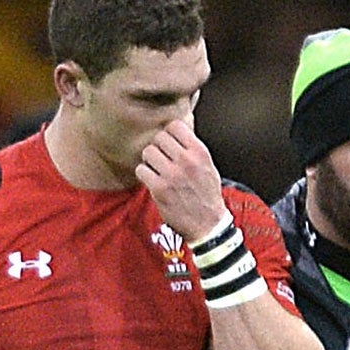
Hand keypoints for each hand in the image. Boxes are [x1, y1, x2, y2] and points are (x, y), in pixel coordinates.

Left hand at [135, 119, 225, 241]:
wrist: (208, 224)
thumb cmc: (207, 195)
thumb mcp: (208, 166)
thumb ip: (193, 148)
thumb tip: (179, 127)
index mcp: (199, 152)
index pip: (175, 125)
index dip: (169, 133)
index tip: (169, 144)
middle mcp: (186, 161)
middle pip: (159, 138)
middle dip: (158, 147)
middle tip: (162, 159)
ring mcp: (172, 175)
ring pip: (148, 152)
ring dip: (149, 160)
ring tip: (156, 170)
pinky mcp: (160, 189)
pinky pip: (141, 170)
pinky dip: (144, 174)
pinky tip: (152, 181)